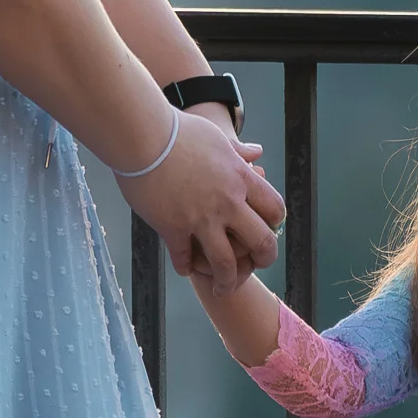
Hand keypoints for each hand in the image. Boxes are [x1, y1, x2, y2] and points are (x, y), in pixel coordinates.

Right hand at [127, 107, 283, 285]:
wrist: (142, 135)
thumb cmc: (176, 130)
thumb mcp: (215, 137)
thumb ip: (238, 151)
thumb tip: (258, 153)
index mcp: (240, 178)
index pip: (275, 209)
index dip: (275, 223)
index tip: (266, 228)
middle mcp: (227, 202)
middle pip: (261, 242)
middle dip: (263, 259)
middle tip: (256, 265)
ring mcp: (201, 218)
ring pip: (226, 263)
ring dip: (227, 279)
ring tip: (222, 286)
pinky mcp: (173, 227)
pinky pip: (184, 258)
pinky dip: (186, 267)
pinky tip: (185, 267)